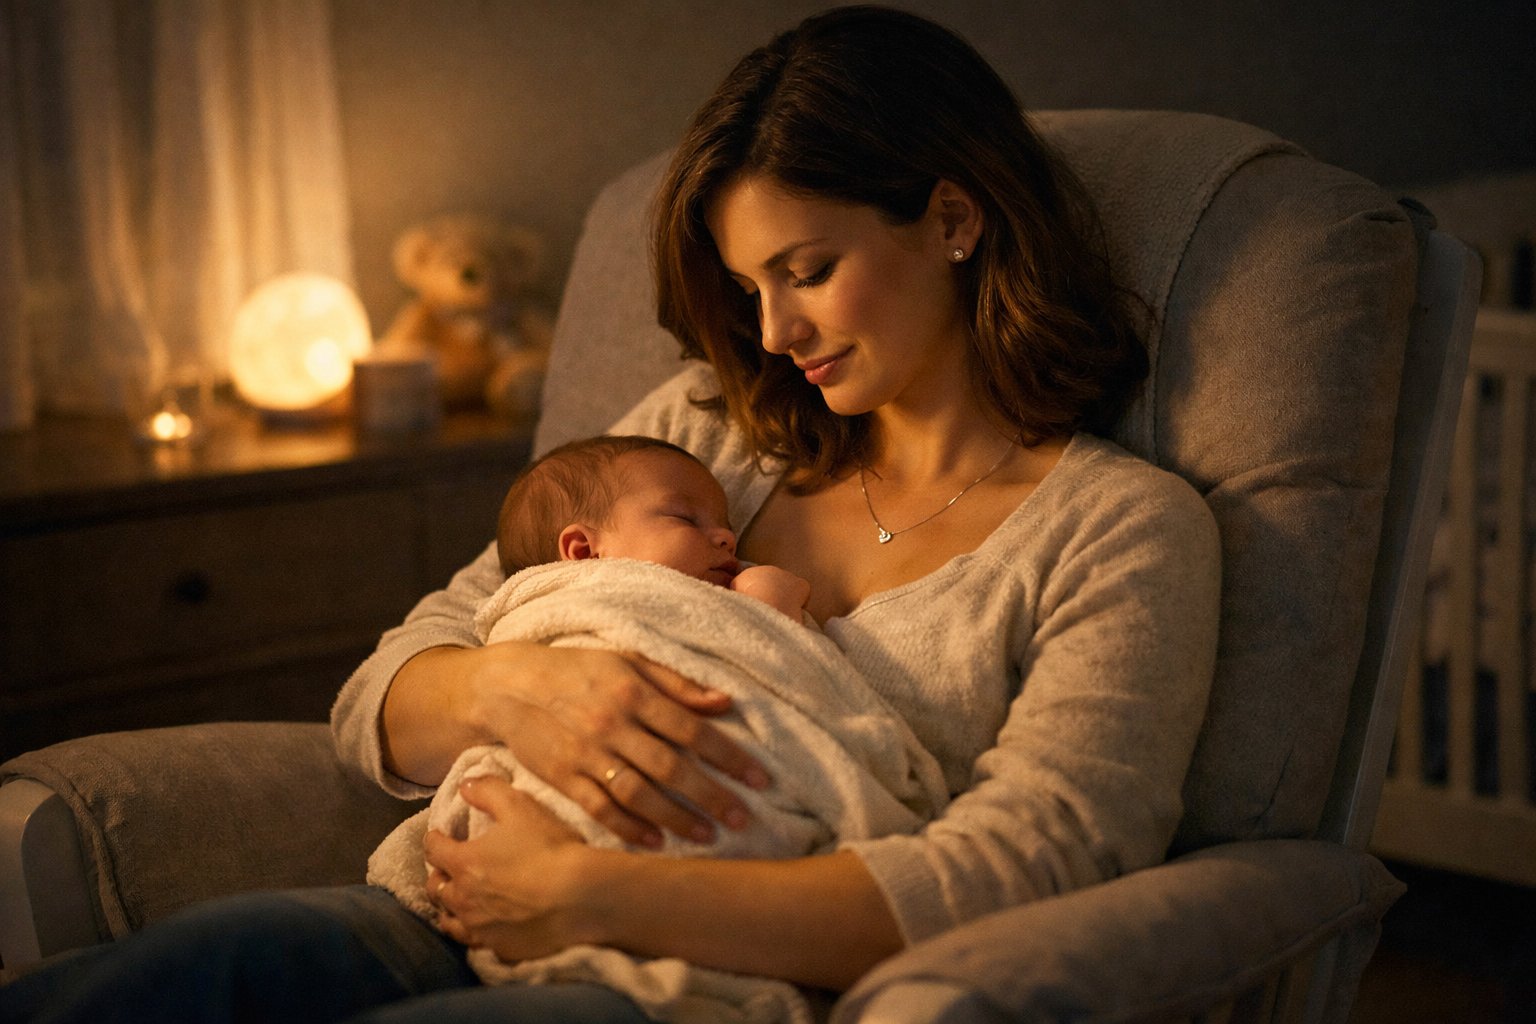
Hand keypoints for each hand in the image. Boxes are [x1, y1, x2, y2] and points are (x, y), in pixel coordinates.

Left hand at [425, 776, 588, 960]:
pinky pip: (476, 942)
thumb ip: (488, 791)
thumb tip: (465, 785)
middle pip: (435, 888)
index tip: (441, 834)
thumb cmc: (549, 848)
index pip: (433, 849)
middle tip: (451, 867)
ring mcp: (480, 929)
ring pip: (449, 921)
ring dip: (450, 907)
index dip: (435, 838)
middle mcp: (463, 900)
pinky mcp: (500, 948)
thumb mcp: (520, 806)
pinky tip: (487, 925)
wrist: (581, 897)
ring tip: (462, 899)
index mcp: (464, 863)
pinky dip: (474, 931)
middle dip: (438, 874)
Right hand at [459, 642, 768, 845]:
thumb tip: (724, 702)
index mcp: (634, 692)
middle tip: (743, 818)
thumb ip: (677, 683)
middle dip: (711, 796)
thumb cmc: (577, 670)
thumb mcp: (628, 661)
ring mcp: (585, 753)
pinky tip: (656, 842)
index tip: (759, 780)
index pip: (692, 729)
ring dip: (676, 818)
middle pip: (671, 767)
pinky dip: (629, 828)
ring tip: (708, 835)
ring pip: (638, 793)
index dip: (730, 756)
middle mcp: (612, 724)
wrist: (508, 685)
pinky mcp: (561, 777)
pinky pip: (599, 808)